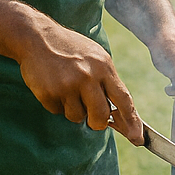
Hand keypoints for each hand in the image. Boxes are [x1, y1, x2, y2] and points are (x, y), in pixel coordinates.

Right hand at [15, 18, 143, 142]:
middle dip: (97, 122)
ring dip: (73, 110)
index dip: (132, 121)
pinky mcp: (49, 93)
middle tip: (91, 117)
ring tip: (66, 88)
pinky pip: (58, 111)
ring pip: (77, 117)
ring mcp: (68, 85)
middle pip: (101, 116)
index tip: (137, 137)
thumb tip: (119, 111)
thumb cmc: (70, 49)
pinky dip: (56, 104)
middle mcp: (88, 76)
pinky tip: (53, 86)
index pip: (124, 99)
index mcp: (104, 67)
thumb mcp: (95, 57)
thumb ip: (106, 81)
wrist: (37, 37)